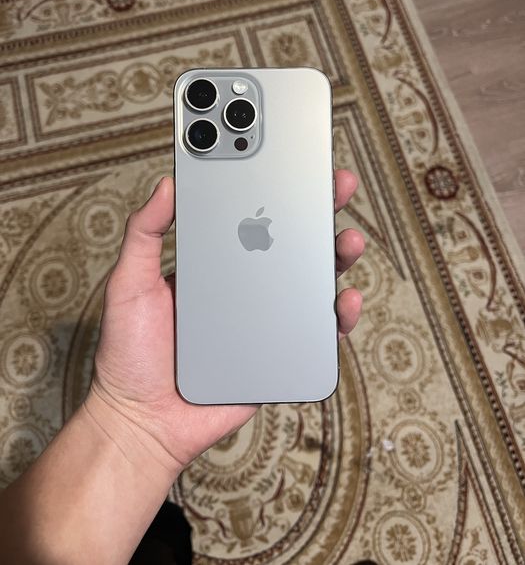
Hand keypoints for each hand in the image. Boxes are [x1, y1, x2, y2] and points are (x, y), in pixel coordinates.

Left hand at [85, 171, 364, 478]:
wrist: (144, 423)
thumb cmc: (130, 355)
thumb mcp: (128, 283)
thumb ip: (144, 233)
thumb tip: (166, 183)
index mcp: (214, 264)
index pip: (249, 217)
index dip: (273, 188)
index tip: (291, 160)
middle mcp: (245, 287)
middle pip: (290, 242)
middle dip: (318, 211)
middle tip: (335, 184)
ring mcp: (265, 320)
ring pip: (311, 281)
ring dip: (337, 257)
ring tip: (347, 241)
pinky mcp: (280, 353)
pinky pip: (316, 330)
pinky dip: (336, 314)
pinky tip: (341, 300)